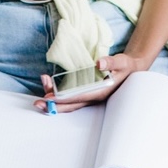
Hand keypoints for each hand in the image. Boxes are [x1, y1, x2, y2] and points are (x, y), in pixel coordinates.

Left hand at [32, 52, 153, 111]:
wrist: (130, 69)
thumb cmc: (126, 66)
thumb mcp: (122, 62)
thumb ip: (111, 62)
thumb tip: (100, 63)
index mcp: (101, 92)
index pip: (79, 98)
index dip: (64, 99)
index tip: (50, 98)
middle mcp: (93, 97)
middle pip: (70, 105)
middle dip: (53, 106)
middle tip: (37, 103)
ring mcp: (88, 96)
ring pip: (68, 101)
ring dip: (53, 95)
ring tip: (43, 81)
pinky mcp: (85, 92)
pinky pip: (69, 95)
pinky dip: (58, 90)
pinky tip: (49, 82)